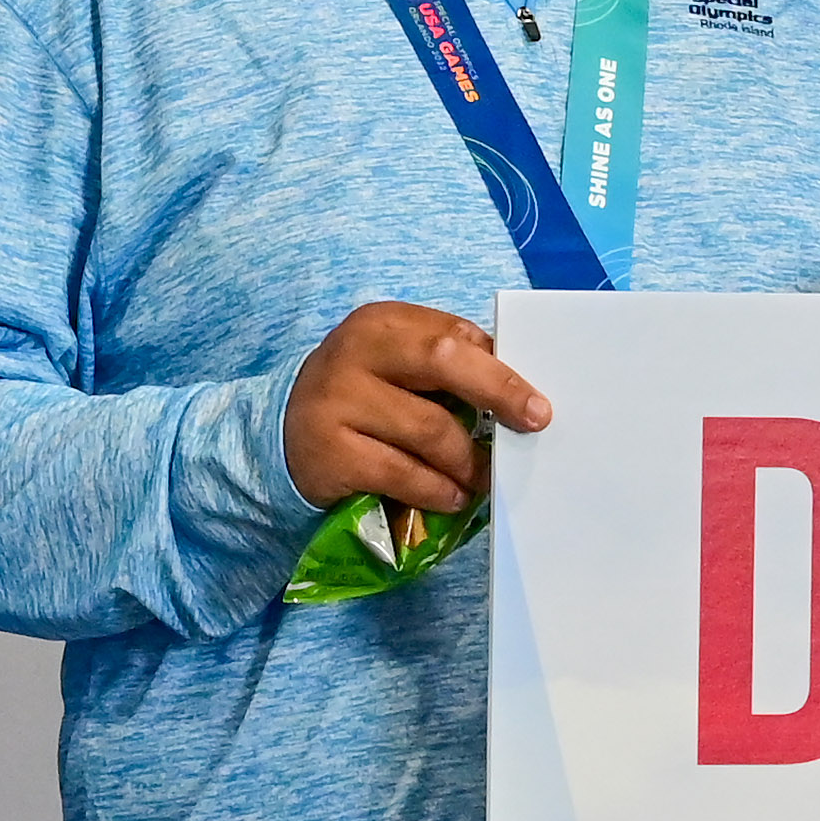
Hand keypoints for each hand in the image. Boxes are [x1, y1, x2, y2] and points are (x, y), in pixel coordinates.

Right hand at [281, 302, 549, 519]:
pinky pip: (402, 473)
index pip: (453, 333)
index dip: (500, 367)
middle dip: (497, 392)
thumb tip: (520, 393)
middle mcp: (356, 352)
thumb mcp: (397, 369)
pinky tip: (452, 496)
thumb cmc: (363, 400)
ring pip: (429, 429)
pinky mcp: (330, 452)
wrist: (283, 435)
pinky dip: (437, 489)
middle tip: (534, 423)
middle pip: (443, 360)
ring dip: (469, 461)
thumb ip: (447, 368)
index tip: (537, 399)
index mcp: (382, 323)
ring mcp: (338, 400)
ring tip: (484, 478)